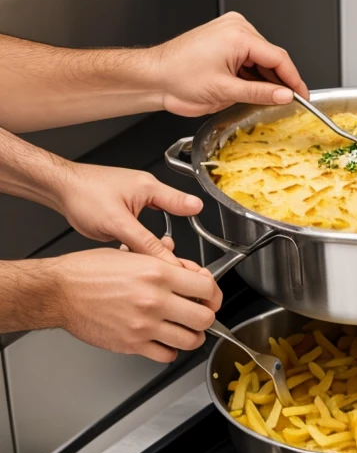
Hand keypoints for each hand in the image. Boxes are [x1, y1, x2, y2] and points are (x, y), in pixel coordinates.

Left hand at [50, 162, 203, 261]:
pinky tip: (131, 256)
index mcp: (150, 188)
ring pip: (153, 234)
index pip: (183, 205)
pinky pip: (140, 236)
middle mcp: (145, 194)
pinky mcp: (124, 216)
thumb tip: (169, 260)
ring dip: (151, 249)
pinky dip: (138, 247)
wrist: (59, 189)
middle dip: (168, 247)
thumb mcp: (119, 222)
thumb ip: (147, 242)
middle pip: (170, 225)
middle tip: (171, 264)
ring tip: (147, 261)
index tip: (203, 241)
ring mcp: (135, 206)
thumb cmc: (83, 193)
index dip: (195, 225)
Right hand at [50, 248, 221, 362]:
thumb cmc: (88, 272)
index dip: (213, 293)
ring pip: (191, 340)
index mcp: (156, 273)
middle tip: (200, 315)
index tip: (209, 296)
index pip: (206, 287)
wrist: (59, 292)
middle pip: (205, 318)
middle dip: (206, 317)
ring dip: (192, 336)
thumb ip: (162, 261)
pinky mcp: (133, 344)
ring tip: (184, 330)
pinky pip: (167, 356)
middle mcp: (154, 300)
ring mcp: (144, 325)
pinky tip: (164, 341)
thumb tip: (185, 265)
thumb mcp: (129, 253)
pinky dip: (170, 351)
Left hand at [154, 11, 308, 116]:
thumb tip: (284, 96)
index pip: (278, 58)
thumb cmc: (179, 76)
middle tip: (289, 104)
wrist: (156, 77)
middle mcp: (237, 29)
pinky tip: (254, 92)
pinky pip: (250, 61)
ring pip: (262, 61)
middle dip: (280, 82)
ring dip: (266, 81)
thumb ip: (259, 93)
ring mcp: (231, 34)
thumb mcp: (225, 90)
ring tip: (267, 101)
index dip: (294, 80)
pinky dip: (254, 77)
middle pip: (272, 58)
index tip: (303, 97)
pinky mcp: (226, 43)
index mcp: (239, 34)